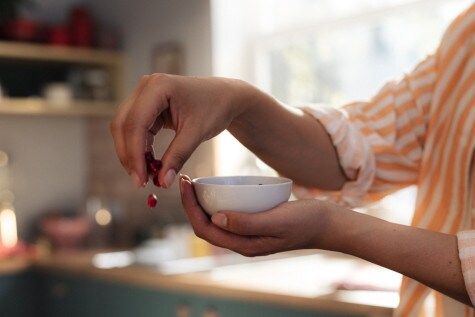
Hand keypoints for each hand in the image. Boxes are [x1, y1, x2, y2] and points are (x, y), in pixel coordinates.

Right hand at [110, 74, 251, 187]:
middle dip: (129, 156)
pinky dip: (139, 148)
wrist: (224, 97)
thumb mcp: (197, 133)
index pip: (135, 123)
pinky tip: (149, 165)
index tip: (140, 179)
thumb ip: (178, 156)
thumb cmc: (215, 108)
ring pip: (125, 128)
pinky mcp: (147, 106)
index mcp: (158, 86)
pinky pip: (135, 130)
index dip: (134, 154)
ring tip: (145, 175)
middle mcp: (146, 87)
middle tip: (140, 181)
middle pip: (124, 125)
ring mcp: (144, 95)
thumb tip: (162, 182)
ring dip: (132, 153)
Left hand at [179, 174, 337, 255]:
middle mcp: (242, 242)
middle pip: (205, 226)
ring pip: (214, 221)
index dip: (190, 208)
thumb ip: (247, 223)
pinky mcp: (253, 223)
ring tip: (194, 182)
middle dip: (190, 204)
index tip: (186, 185)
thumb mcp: (278, 220)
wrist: (327, 223)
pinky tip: (216, 187)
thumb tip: (215, 219)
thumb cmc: (306, 222)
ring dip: (200, 203)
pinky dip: (216, 202)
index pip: (205, 230)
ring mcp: (247, 233)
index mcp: (244, 245)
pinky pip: (227, 214)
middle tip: (185, 180)